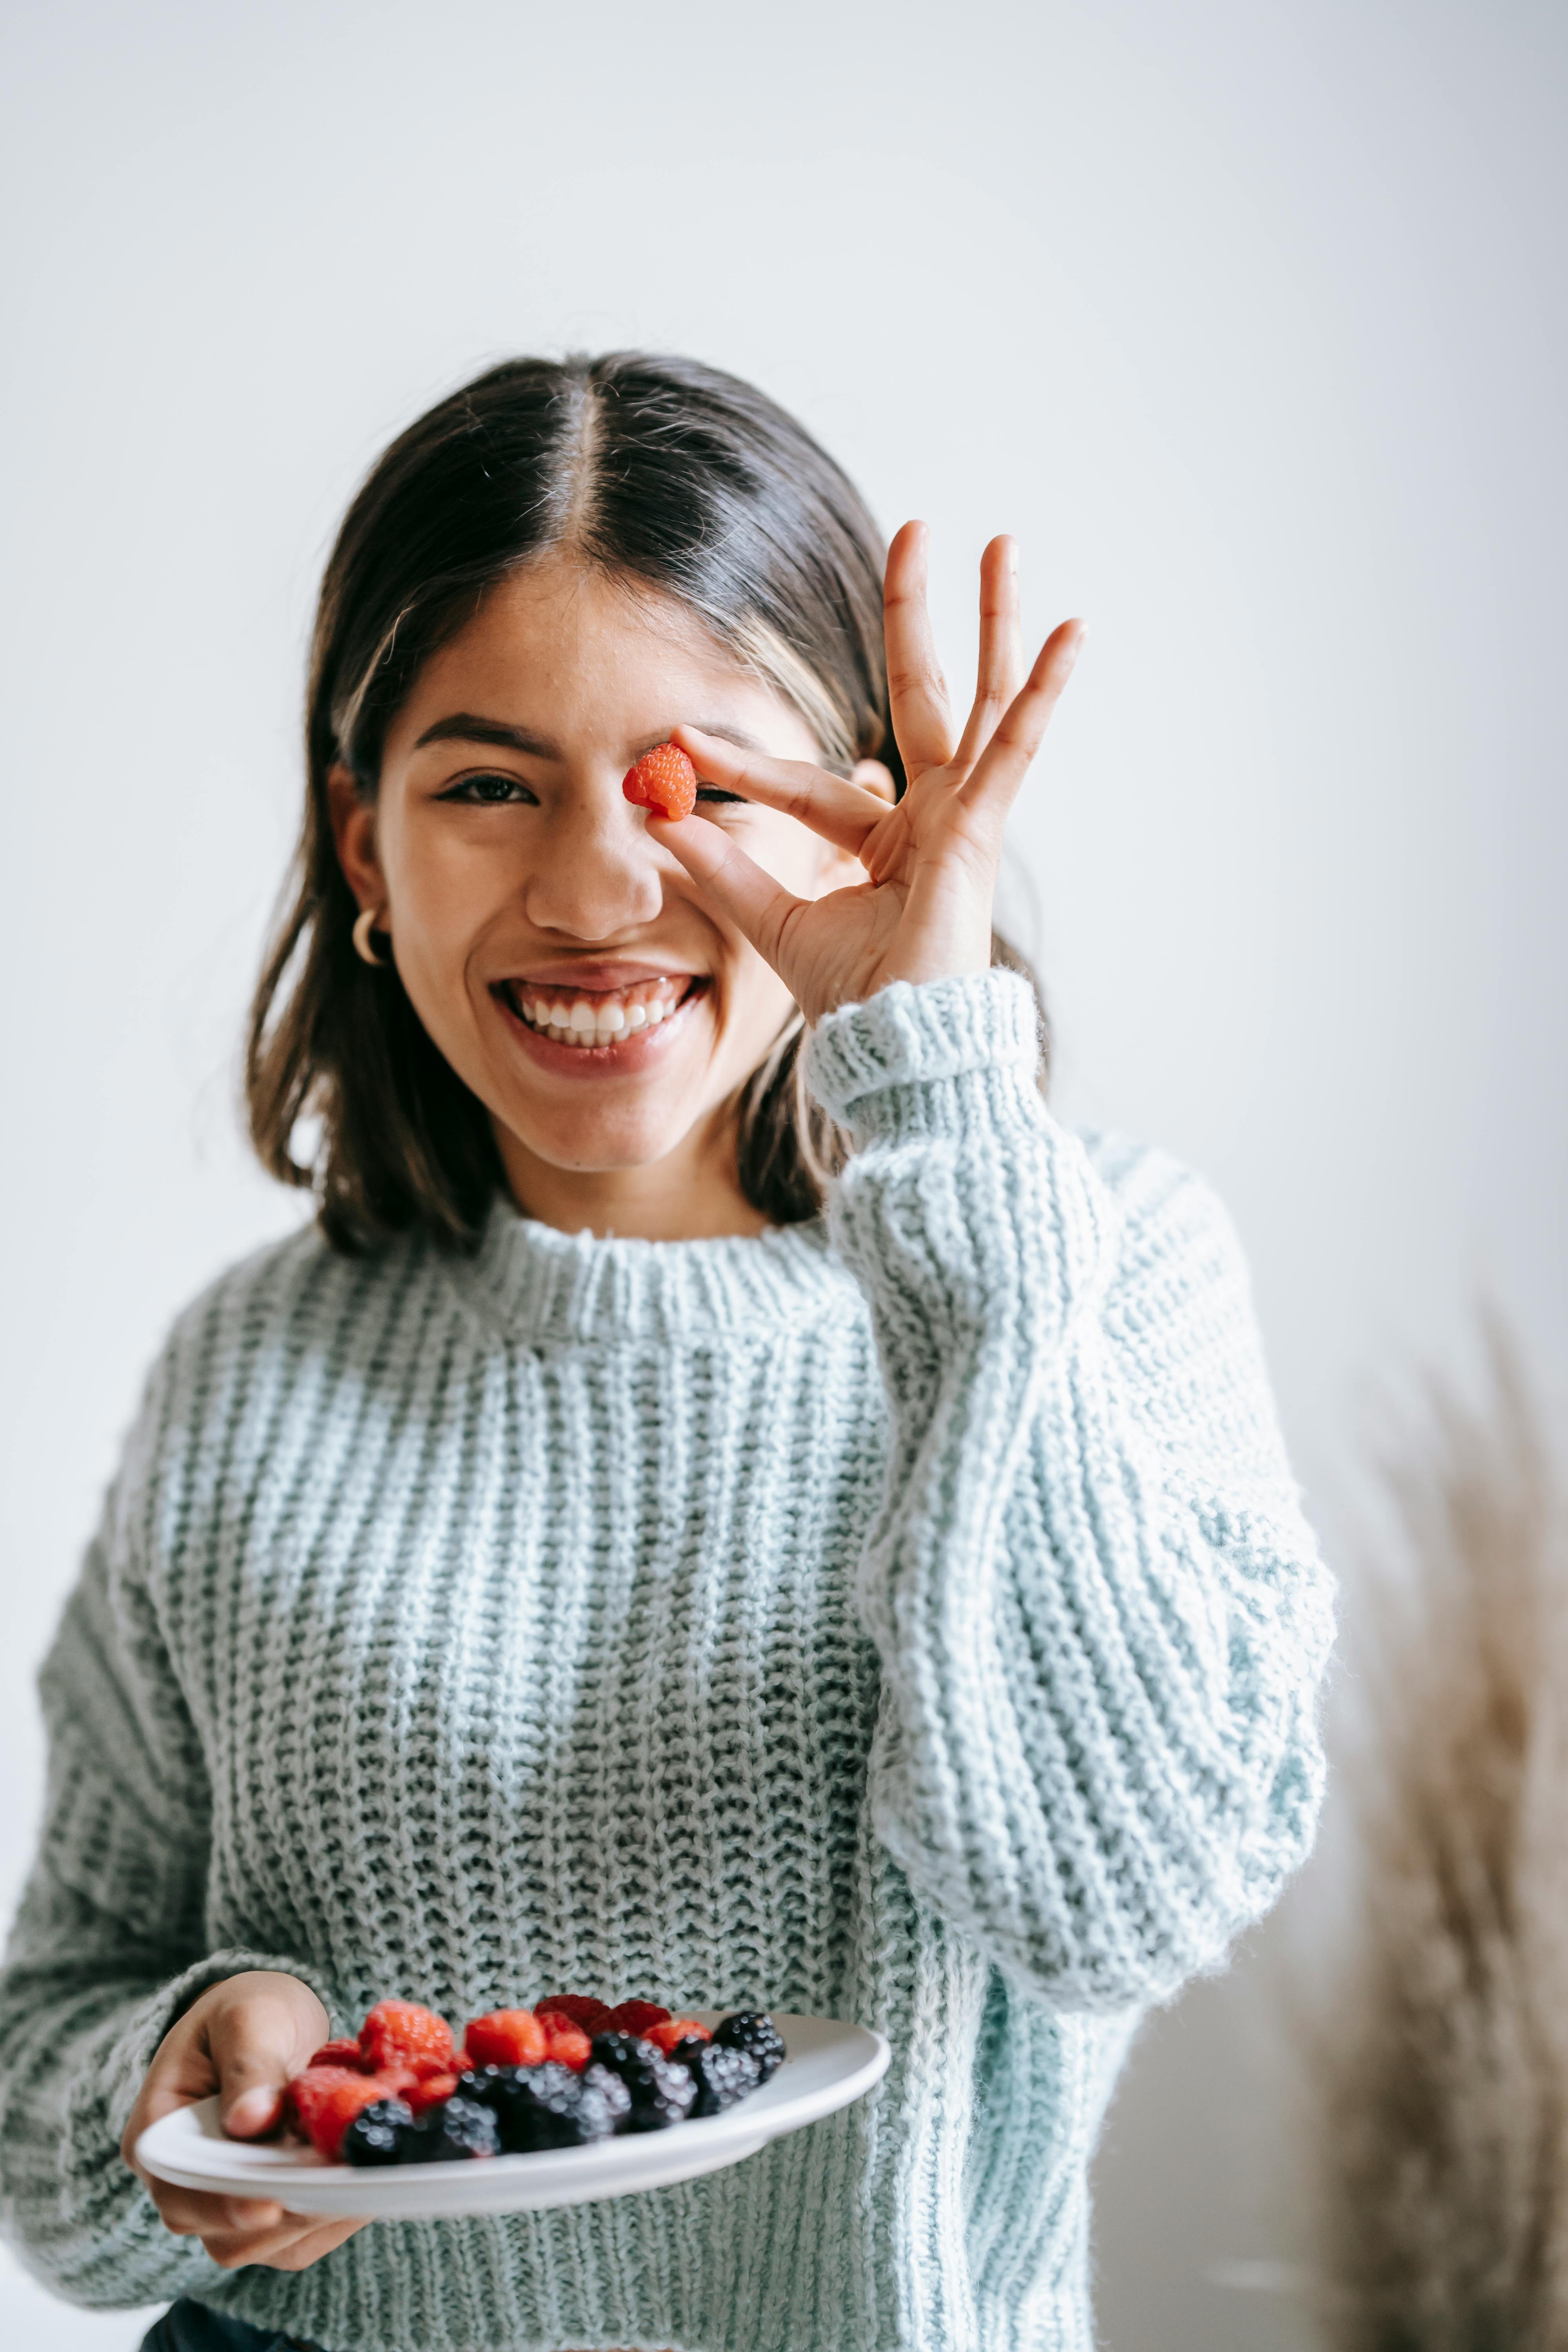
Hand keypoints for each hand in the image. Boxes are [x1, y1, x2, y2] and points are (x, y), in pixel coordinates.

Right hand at [122, 1970, 367, 2271]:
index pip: (179, 2192)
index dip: (223, 2206)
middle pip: (227, 2233)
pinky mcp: (269, 2210)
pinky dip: (335, 2215)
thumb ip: (249, 2065)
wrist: (270, 2022)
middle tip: (342, 2181)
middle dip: (287, 2211)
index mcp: (159, 2135)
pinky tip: (365, 2180)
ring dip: (318, 2215)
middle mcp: (185, 2183)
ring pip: (269, 2245)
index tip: (270, 2203)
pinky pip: (300, 2237)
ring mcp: (226, 2204)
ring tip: (362, 2174)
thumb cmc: (248, 2011)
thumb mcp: (247, 2017)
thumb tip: (250, 2120)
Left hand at [659, 522, 1083, 1024]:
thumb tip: (662, 819)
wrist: (898, 1049)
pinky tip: (1074, 629)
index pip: (808, 783)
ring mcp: (962, 819)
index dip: (742, 764)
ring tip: (1003, 542)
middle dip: (916, 617)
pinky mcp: (980, 830)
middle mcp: (931, 819)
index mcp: (885, 843)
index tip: (679, 744)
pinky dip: (1044, 691)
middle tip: (917, 531)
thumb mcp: (774, 924)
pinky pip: (1015, 747)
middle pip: (923, 696)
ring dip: (992, 619)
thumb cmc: (855, 1002)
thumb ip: (725, 871)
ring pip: (980, 699)